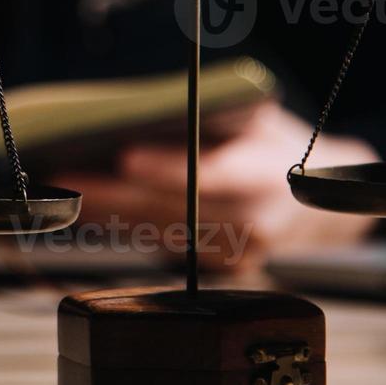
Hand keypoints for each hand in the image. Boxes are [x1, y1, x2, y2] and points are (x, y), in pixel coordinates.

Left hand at [55, 101, 378, 274]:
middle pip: (173, 208)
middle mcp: (255, 220)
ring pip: (161, 233)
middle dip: (114, 192)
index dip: (168, 169)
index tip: (124, 158)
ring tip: (65, 189)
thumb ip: (214, 116)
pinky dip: (127, 228)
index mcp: (268, 173)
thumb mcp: (257, 118)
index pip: (213, 173)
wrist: (320, 206)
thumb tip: (150, 113)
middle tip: (66, 174)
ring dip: (109, 213)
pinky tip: (92, 211)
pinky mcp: (221, 271)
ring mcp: (239, 253)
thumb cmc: (277, 148)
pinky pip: (166, 248)